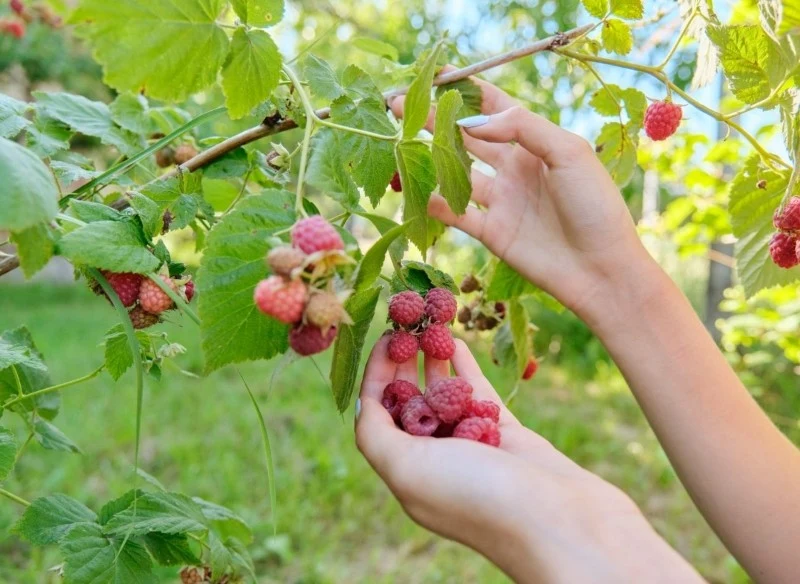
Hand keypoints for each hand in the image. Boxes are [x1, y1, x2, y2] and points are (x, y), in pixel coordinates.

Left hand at [355, 336, 702, 582]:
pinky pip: (479, 395)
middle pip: (411, 401)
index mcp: (407, 471)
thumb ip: (376, 435)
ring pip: (446, 395)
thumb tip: (364, 404)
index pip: (380, 414)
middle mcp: (436, 459)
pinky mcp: (507, 436)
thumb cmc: (476, 497)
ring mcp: (473, 446)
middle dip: (405, 363)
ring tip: (429, 323)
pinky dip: (465, 369)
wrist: (561, 521)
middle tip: (407, 323)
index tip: (385, 337)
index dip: (377, 375)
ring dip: (434, 360)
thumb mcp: (408, 469)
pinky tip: (457, 342)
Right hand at [390, 74, 654, 318]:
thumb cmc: (595, 205)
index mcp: (535, 143)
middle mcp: (514, 167)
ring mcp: (500, 200)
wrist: (600, 267)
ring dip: (430, 156)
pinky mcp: (491, 231)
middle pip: (466, 137)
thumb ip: (523, 127)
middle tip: (399, 104)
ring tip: (399, 139)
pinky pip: (455, 213)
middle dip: (435, 119)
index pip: (495, 109)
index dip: (467, 91)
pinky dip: (435, 203)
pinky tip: (417, 191)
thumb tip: (473, 123)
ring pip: (455, 172)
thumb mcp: (569, 152)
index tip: (438, 77)